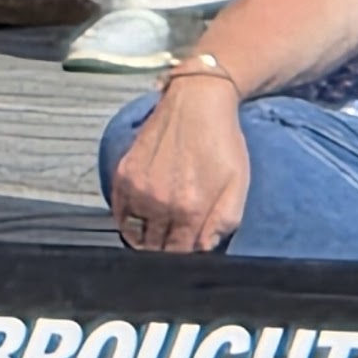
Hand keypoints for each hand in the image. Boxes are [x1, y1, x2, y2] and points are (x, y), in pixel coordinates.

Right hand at [107, 73, 250, 252]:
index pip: (178, 254)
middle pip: (154, 247)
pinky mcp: (124, 172)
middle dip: (165, 249)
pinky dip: (127, 221)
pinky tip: (142, 218)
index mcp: (190, 209)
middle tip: (175, 242)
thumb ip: (224, 222)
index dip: (184, 258)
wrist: (197, 100)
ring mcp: (138, 187)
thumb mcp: (238, 184)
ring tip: (158, 234)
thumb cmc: (222, 141)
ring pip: (134, 233)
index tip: (188, 251)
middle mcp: (160, 201)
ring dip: (145, 239)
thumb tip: (205, 249)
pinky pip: (119, 212)